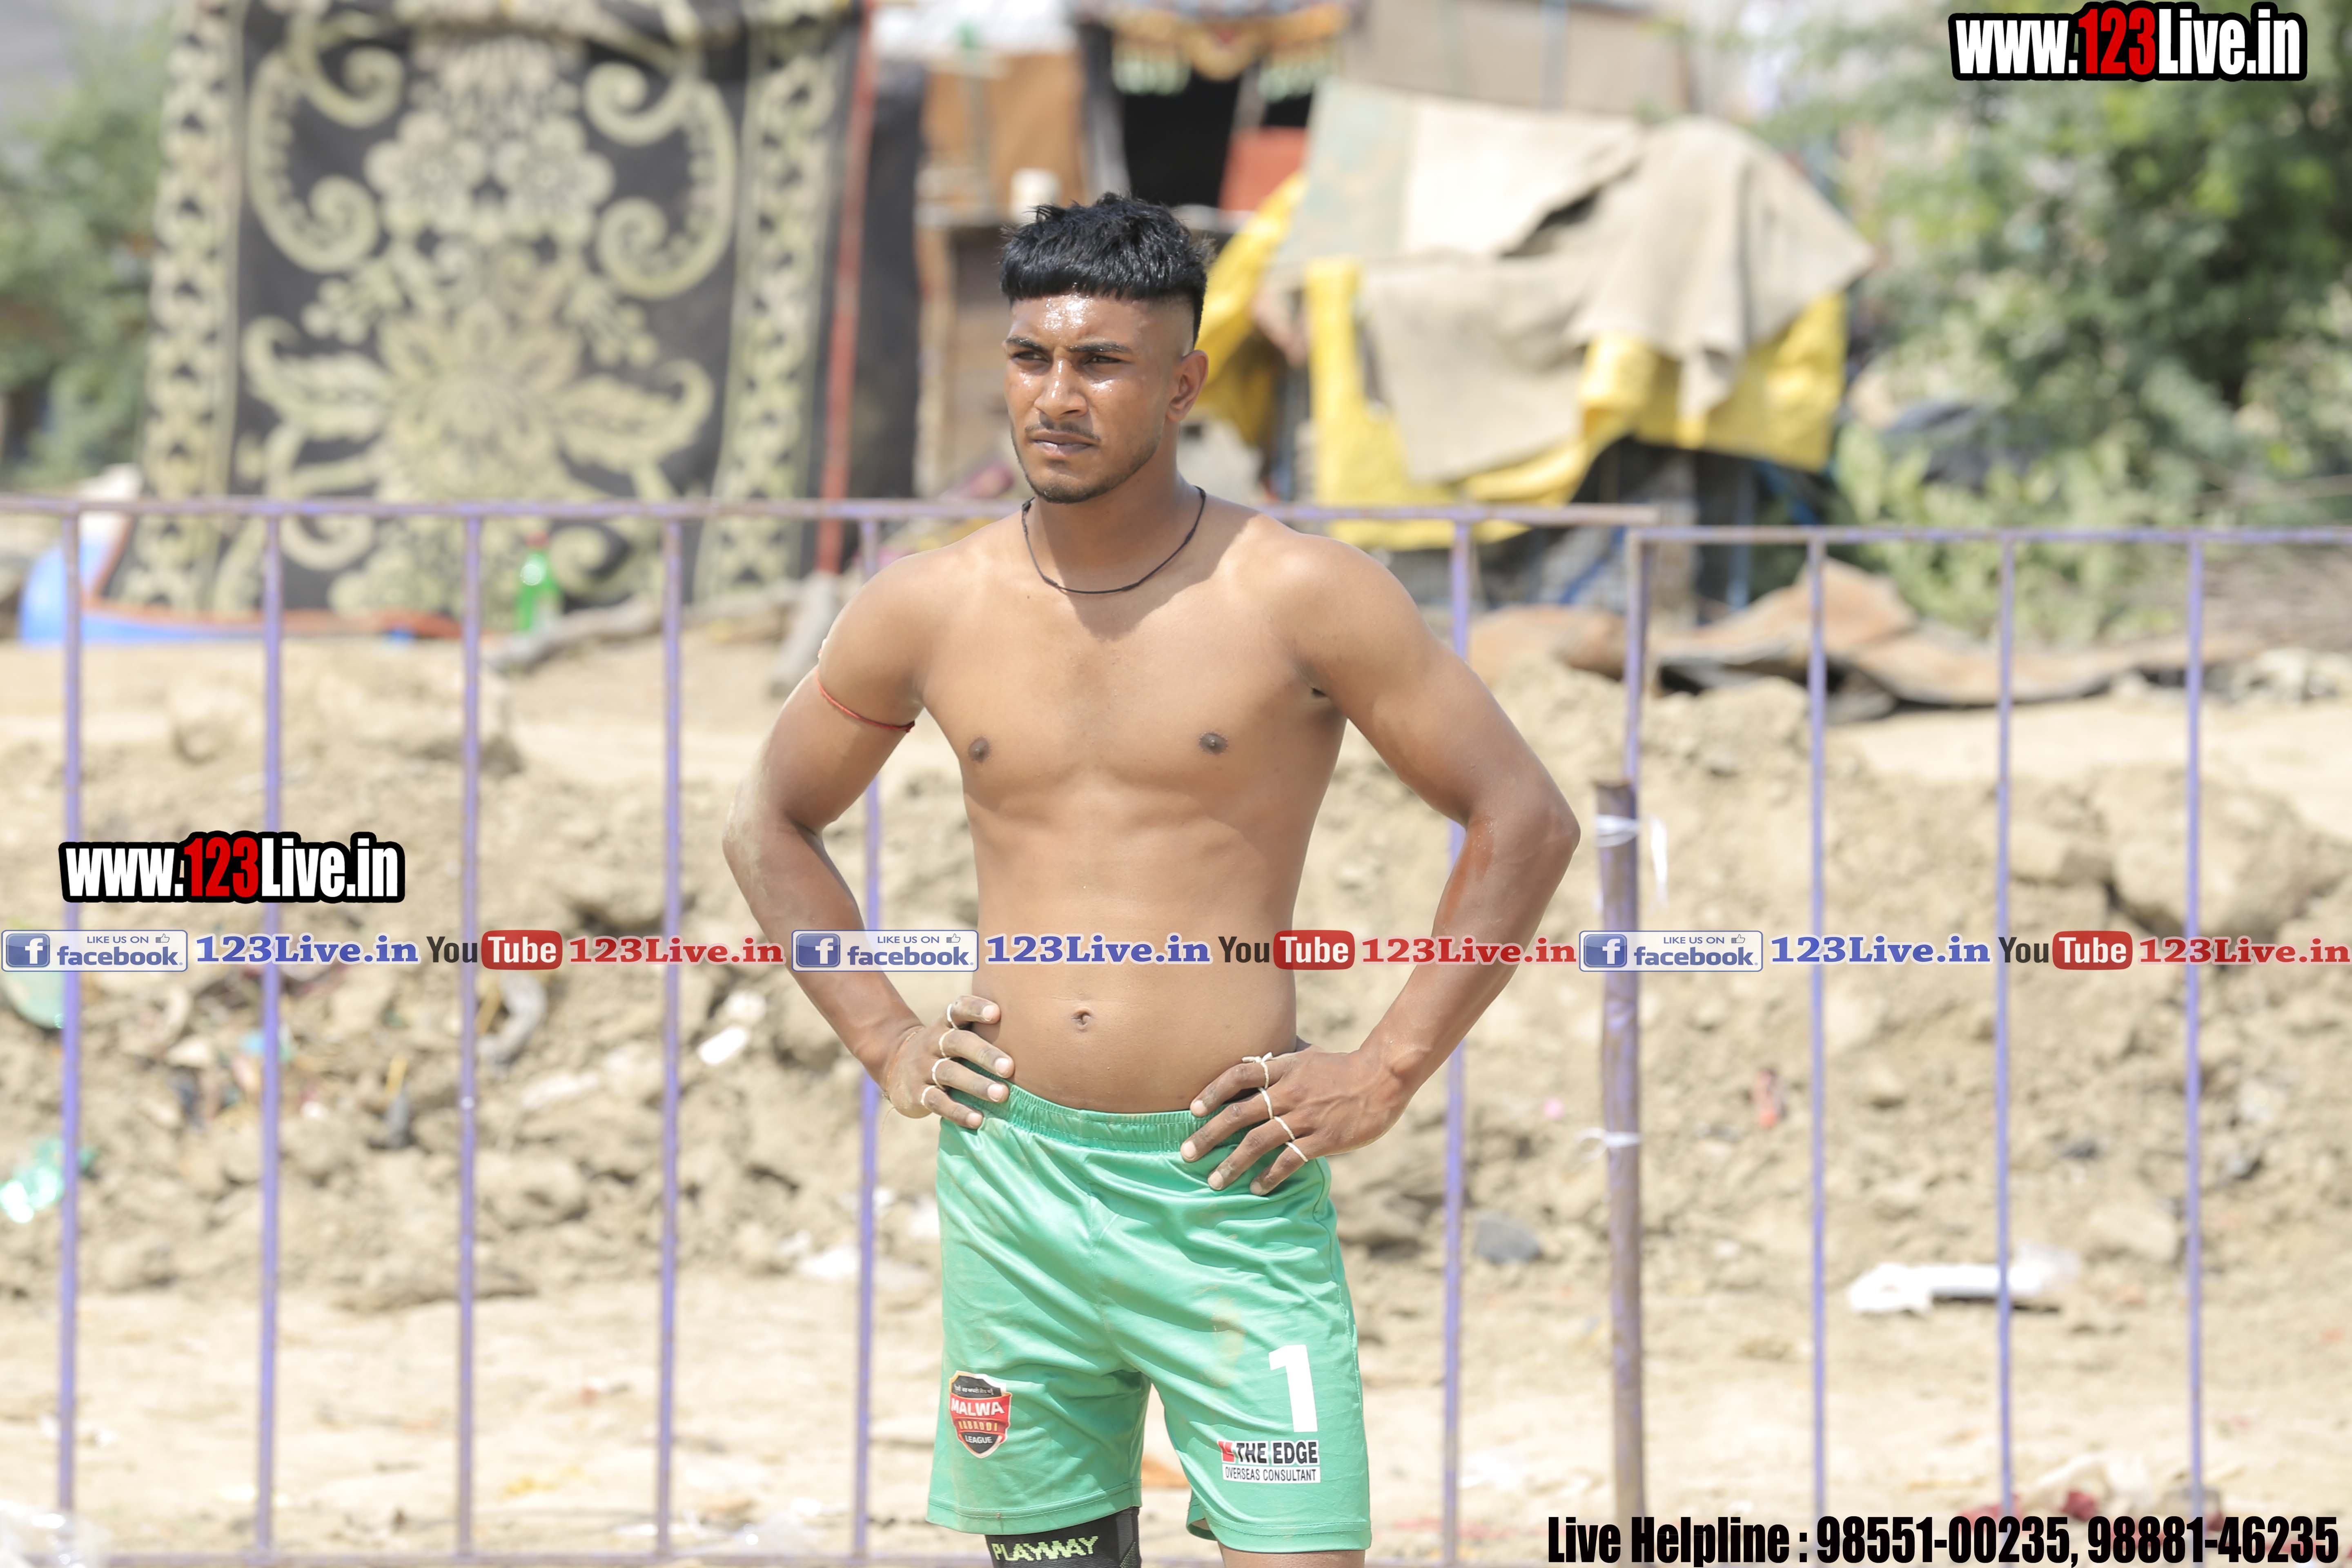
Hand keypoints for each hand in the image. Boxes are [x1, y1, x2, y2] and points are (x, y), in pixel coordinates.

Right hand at [881, 994, 1010, 1128]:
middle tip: (1009, 1067)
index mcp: (945, 1024)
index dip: (975, 1009)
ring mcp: (922, 1068)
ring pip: (949, 1073)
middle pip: (958, 1042)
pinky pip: (937, 1102)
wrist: (894, 1065)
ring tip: (1001, 1095)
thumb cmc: (943, 1050)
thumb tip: (1031, 1040)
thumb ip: (982, 1033)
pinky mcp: (916, 1093)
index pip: (958, 1009)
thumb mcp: (954, 1035)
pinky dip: (958, 1111)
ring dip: (976, 1084)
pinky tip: (977, 1119)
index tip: (996, 1013)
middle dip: (984, 1054)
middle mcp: (933, 1042)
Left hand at [1180, 1043, 1406, 1193]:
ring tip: (1214, 1180)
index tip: (1193, 1110)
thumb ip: (1282, 1062)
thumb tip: (1256, 1061)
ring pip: (1259, 1141)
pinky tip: (1256, 1187)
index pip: (1239, 1074)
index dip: (1213, 1091)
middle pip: (1240, 1113)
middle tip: (1186, 1152)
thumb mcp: (1309, 1056)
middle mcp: (1290, 1092)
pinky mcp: (1324, 1138)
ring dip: (1232, 1162)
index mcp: (1285, 1068)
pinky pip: (1289, 1159)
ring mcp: (1306, 1116)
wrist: (1382, 1076)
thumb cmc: (1343, 1068)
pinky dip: (1270, 1175)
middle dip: (1210, 1134)